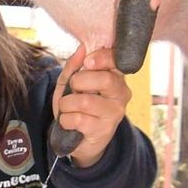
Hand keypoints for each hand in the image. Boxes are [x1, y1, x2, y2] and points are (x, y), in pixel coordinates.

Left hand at [52, 44, 131, 168]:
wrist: (79, 139)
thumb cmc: (77, 107)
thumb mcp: (71, 83)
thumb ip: (74, 66)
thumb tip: (82, 48)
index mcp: (116, 77)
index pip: (117, 60)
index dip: (101, 58)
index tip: (87, 62)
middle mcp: (121, 94)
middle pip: (104, 79)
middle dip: (78, 82)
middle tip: (73, 89)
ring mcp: (114, 113)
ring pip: (85, 101)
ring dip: (67, 104)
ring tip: (67, 108)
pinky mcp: (104, 130)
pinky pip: (78, 119)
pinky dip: (66, 120)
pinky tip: (70, 122)